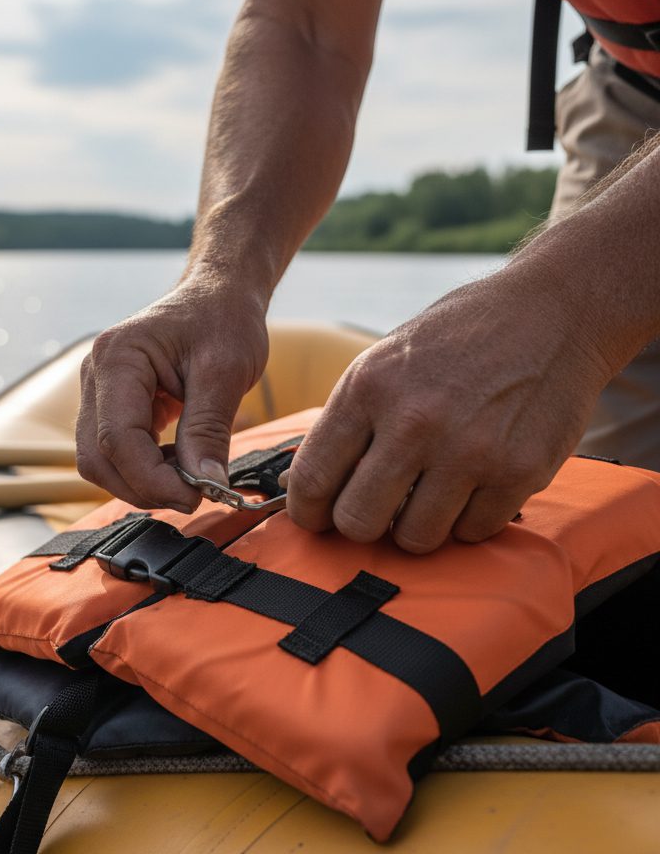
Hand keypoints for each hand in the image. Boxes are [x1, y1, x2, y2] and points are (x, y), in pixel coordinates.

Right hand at [76, 281, 268, 510]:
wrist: (218, 296)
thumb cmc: (223, 319)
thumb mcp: (226, 372)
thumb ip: (209, 430)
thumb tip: (207, 485)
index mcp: (117, 357)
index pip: (117, 439)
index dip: (152, 479)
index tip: (194, 497)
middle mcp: (95, 375)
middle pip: (97, 458)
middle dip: (144, 487)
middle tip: (195, 495)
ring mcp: (99, 392)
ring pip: (100, 462)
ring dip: (143, 483)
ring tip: (190, 477)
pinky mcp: (111, 407)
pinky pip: (114, 454)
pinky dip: (145, 470)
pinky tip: (180, 462)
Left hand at [284, 264, 613, 552]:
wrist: (548, 314)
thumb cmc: (453, 343)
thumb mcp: (381, 365)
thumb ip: (345, 425)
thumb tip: (304, 488)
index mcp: (368, 389)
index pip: (313, 479)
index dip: (307, 512)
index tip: (316, 519)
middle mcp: (415, 421)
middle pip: (358, 521)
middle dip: (362, 524)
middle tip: (376, 510)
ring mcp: (470, 450)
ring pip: (415, 539)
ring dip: (417, 526)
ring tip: (427, 494)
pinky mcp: (519, 471)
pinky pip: (472, 533)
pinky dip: (467, 519)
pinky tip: (472, 484)